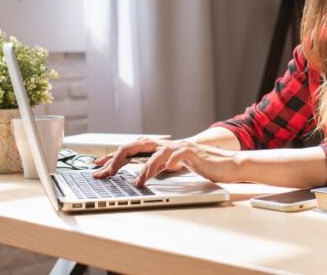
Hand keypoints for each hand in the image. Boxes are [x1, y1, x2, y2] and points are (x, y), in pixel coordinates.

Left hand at [93, 138, 240, 187]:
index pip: (132, 149)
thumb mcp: (174, 168)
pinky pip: (175, 156)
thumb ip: (158, 168)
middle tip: (104, 172)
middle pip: (136, 145)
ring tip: (137, 182)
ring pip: (154, 151)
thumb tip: (139, 176)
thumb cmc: (202, 167)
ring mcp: (179, 147)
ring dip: (143, 168)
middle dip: (118, 158)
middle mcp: (167, 145)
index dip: (113, 157)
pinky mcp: (192, 153)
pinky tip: (160, 171)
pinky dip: (165, 163)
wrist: (228, 164)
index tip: (97, 167)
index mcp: (160, 148)